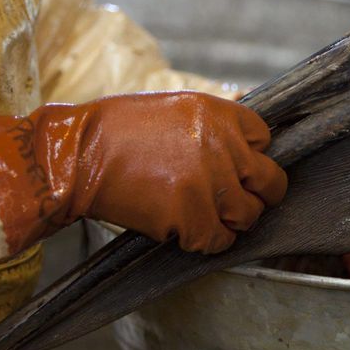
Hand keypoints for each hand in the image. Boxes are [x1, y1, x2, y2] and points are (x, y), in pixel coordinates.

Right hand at [0, 92, 287, 253]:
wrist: (79, 157)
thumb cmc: (119, 131)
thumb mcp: (176, 109)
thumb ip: (214, 126)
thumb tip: (244, 149)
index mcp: (219, 114)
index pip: (265, 138)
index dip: (252, 154)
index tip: (238, 165)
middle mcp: (222, 147)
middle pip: (271, 180)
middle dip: (259, 192)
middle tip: (242, 199)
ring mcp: (210, 184)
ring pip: (249, 215)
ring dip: (233, 219)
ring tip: (209, 215)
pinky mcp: (192, 217)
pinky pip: (220, 240)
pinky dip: (209, 240)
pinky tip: (190, 230)